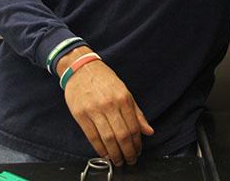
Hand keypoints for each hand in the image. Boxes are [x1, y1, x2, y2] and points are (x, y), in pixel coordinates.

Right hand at [58, 48, 153, 165]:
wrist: (81, 68)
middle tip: (130, 160)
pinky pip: (92, 136)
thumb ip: (137, 112)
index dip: (137, 143)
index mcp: (123, 98)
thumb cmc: (104, 79)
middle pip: (121, 135)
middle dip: (128, 151)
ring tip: (118, 160)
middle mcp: (109, 104)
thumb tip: (148, 131)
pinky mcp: (80, 114)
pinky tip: (104, 154)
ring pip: (107, 138)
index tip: (138, 151)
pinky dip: (99, 148)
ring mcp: (94, 110)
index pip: (133, 127)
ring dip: (115, 153)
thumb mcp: (124, 91)